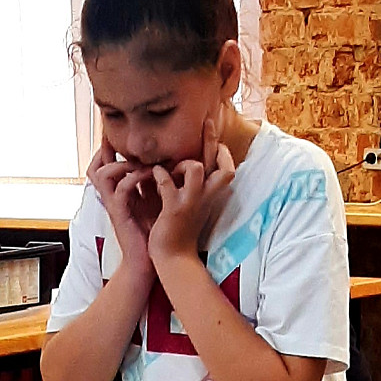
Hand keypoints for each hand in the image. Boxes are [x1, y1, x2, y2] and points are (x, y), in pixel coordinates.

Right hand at [87, 140, 160, 276]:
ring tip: (140, 162)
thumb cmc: (153, 233)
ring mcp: (114, 205)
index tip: (121, 138)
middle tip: (122, 142)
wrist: (148, 261)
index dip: (107, 150)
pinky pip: (120, 189)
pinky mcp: (120, 214)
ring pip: (102, 174)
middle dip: (106, 151)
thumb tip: (164, 162)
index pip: (103, 166)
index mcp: (118, 193)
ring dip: (121, 164)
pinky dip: (133, 178)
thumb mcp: (152, 202)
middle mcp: (112, 197)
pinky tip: (149, 174)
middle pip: (95, 167)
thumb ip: (152, 183)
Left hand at [148, 118, 235, 268]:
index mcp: (211, 195)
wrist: (174, 258)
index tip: (216, 140)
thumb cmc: (180, 230)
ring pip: (195, 167)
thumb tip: (182, 164)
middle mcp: (205, 197)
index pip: (227, 166)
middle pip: (220, 161)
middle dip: (212, 139)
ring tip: (170, 169)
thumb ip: (189, 185)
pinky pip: (166, 180)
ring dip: (181, 162)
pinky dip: (158, 174)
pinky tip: (153, 176)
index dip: (223, 151)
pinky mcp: (174, 209)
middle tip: (206, 121)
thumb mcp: (190, 205)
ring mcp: (191, 202)